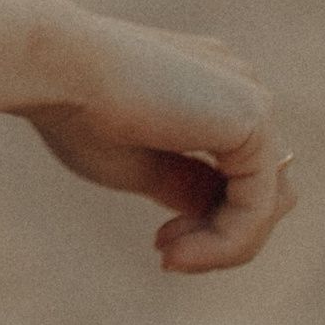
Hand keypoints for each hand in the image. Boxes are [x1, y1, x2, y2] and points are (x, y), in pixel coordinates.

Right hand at [24, 12, 296, 273]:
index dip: (211, 222)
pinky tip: (177, 254)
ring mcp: (250, 97)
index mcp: (210, 85)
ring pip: (270, 201)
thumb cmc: (78, 109)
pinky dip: (225, 241)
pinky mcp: (252, 118)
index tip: (161, 246)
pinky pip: (258, 205)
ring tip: (171, 258)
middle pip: (265, 188)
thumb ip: (186, 185)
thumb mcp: (140, 163)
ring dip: (225, 244)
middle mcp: (239, 84)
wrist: (53, 66)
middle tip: (167, 256)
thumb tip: (220, 219)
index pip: (241, 172)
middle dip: (222, 235)